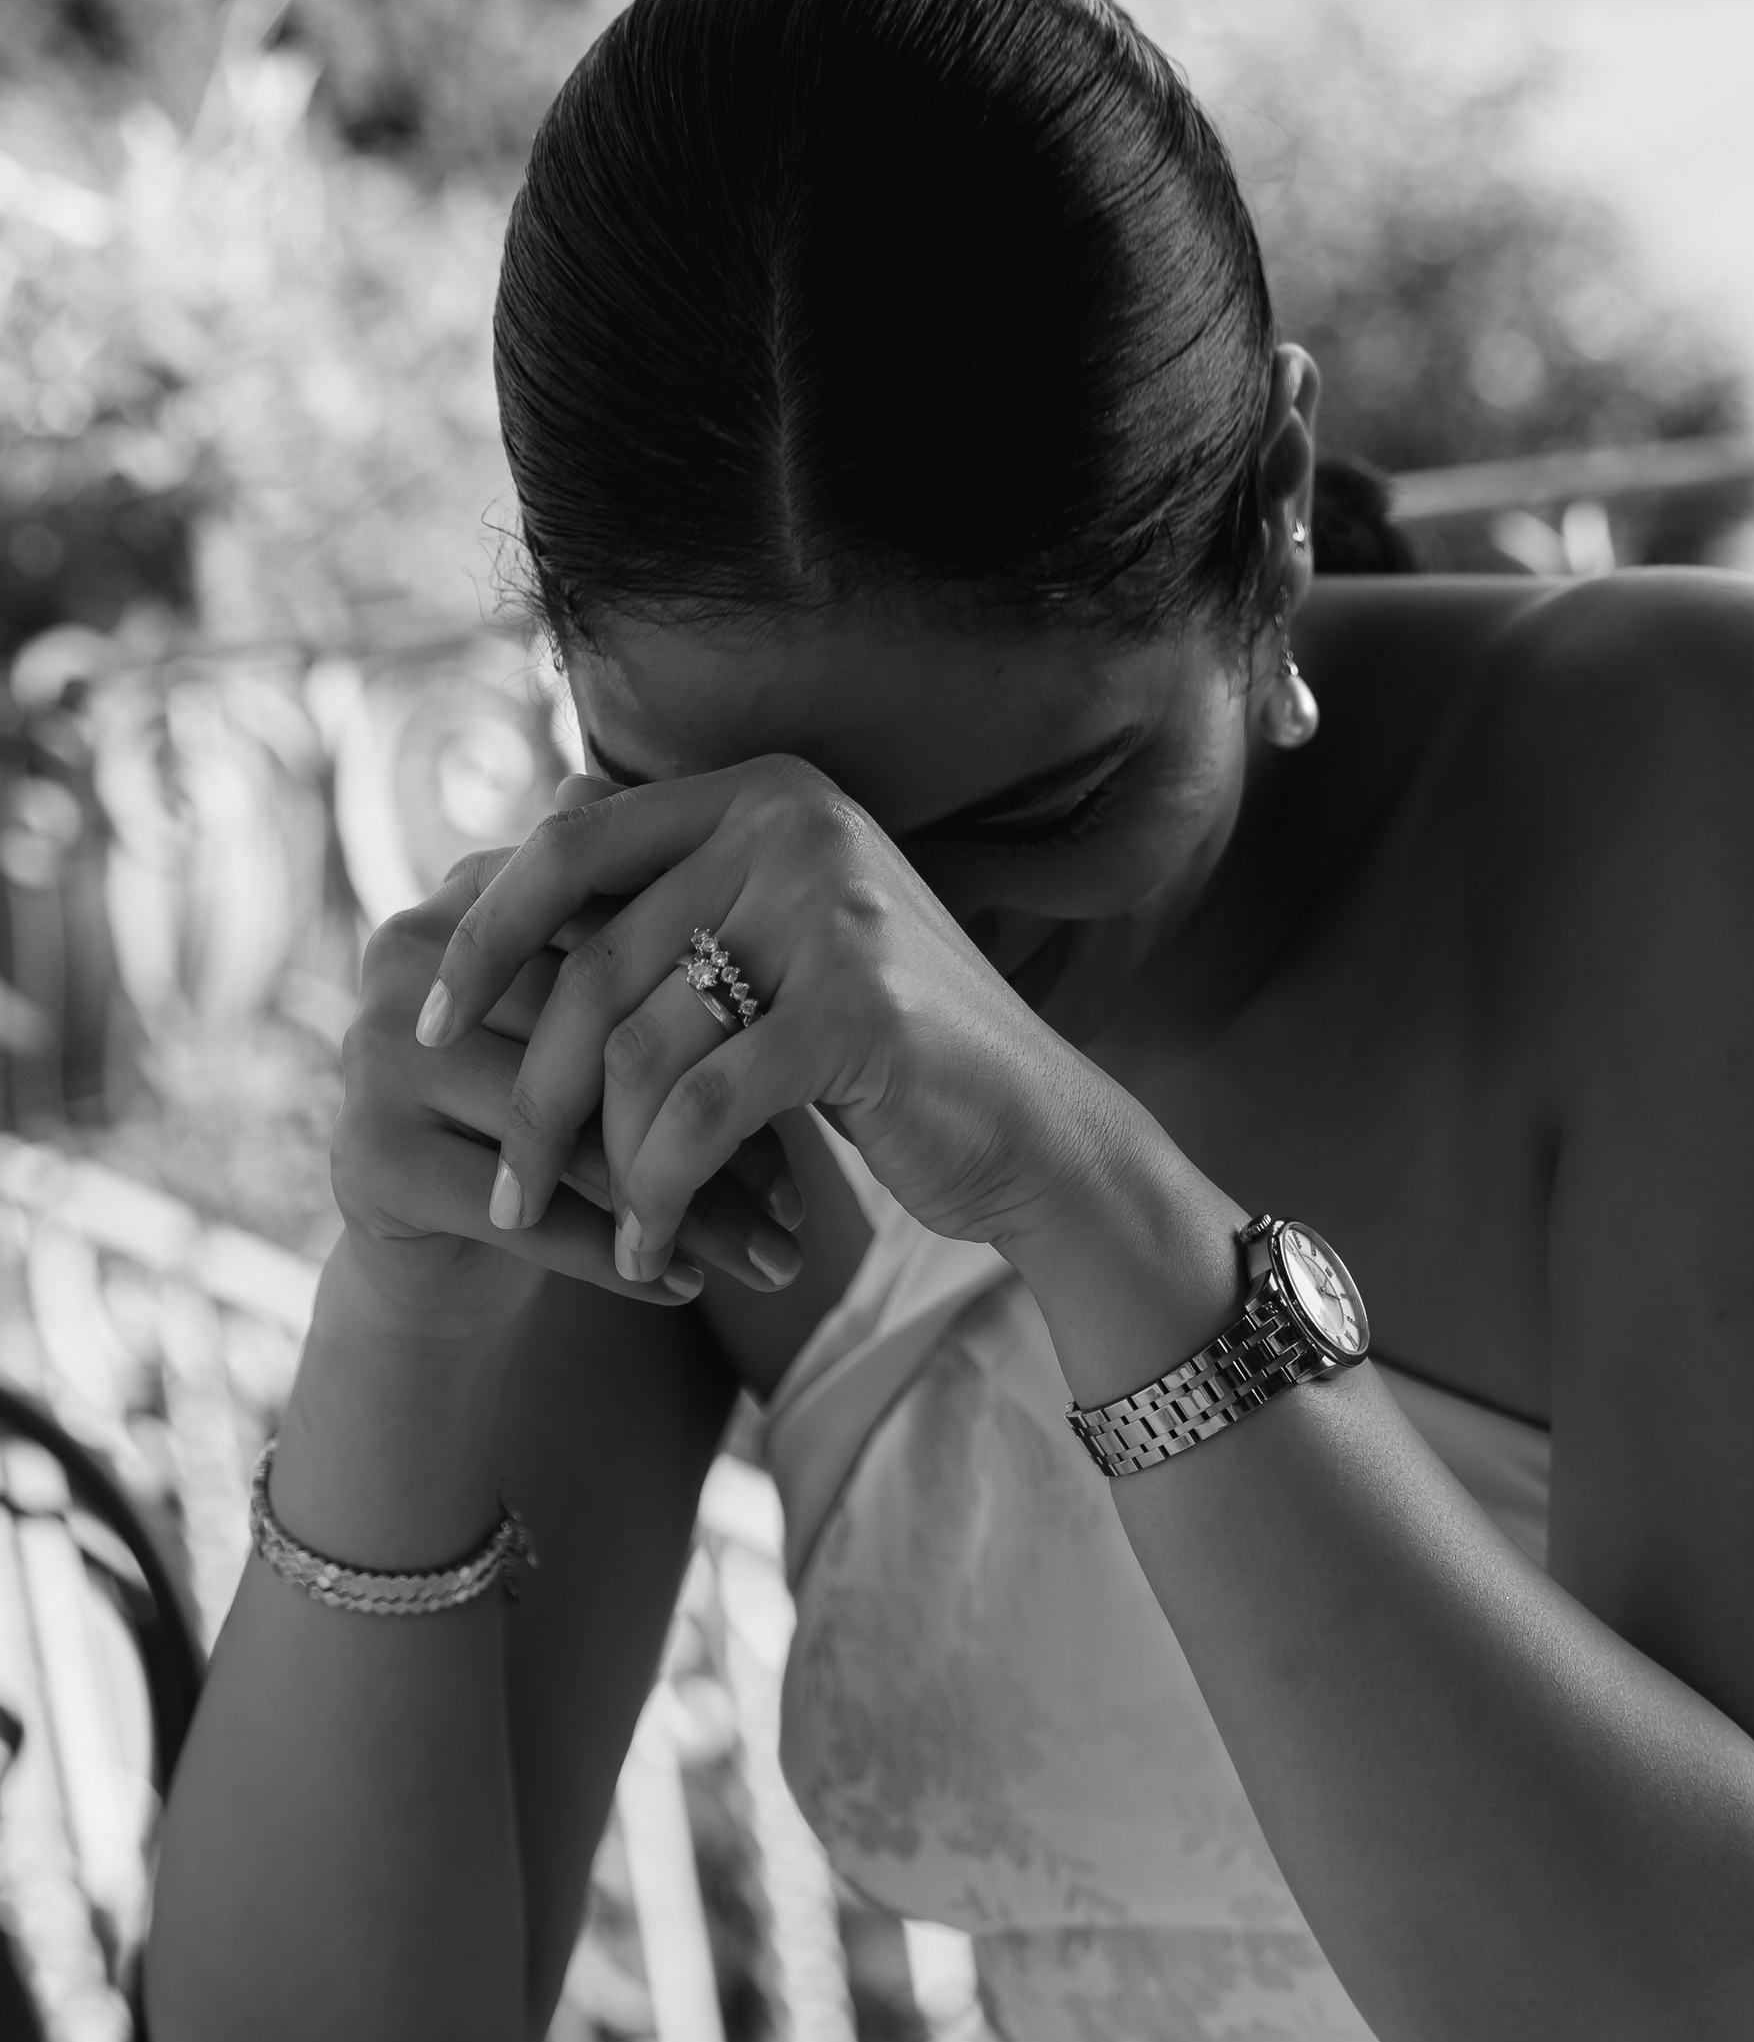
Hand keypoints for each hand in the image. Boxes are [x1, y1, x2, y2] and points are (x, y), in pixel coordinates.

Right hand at [334, 851, 805, 1338]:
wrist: (445, 1249)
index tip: (817, 1092)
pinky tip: (687, 1288)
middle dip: (707, 1129)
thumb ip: (690, 976)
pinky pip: (521, 1212)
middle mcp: (401, 951)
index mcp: (472, 891)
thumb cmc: (564, 1119)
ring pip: (567, 1138)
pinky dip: (612, 1257)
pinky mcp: (364, 1153)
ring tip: (773, 1259)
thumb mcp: (625, 1039)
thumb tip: (831, 969)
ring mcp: (372, 1052)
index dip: (718, 1020)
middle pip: (590, 1043)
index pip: (616, 943)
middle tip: (806, 1203)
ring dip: (680, 1209)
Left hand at [413, 757, 1107, 1281]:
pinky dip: (662, 1194)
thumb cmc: (890, 1056)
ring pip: (639, 1051)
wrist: (1041, 1134)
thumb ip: (674, 903)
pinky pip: (703, 1115)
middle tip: (504, 1182)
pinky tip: (652, 1250)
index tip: (423, 1022)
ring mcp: (833, 910)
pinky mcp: (858, 1010)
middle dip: (533, 1092)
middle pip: (595, 964)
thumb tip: (515, 861)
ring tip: (599, 1230)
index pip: (572, 843)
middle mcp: (797, 824)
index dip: (485, 935)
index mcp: (765, 791)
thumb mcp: (779, 950)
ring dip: (603, 1164)